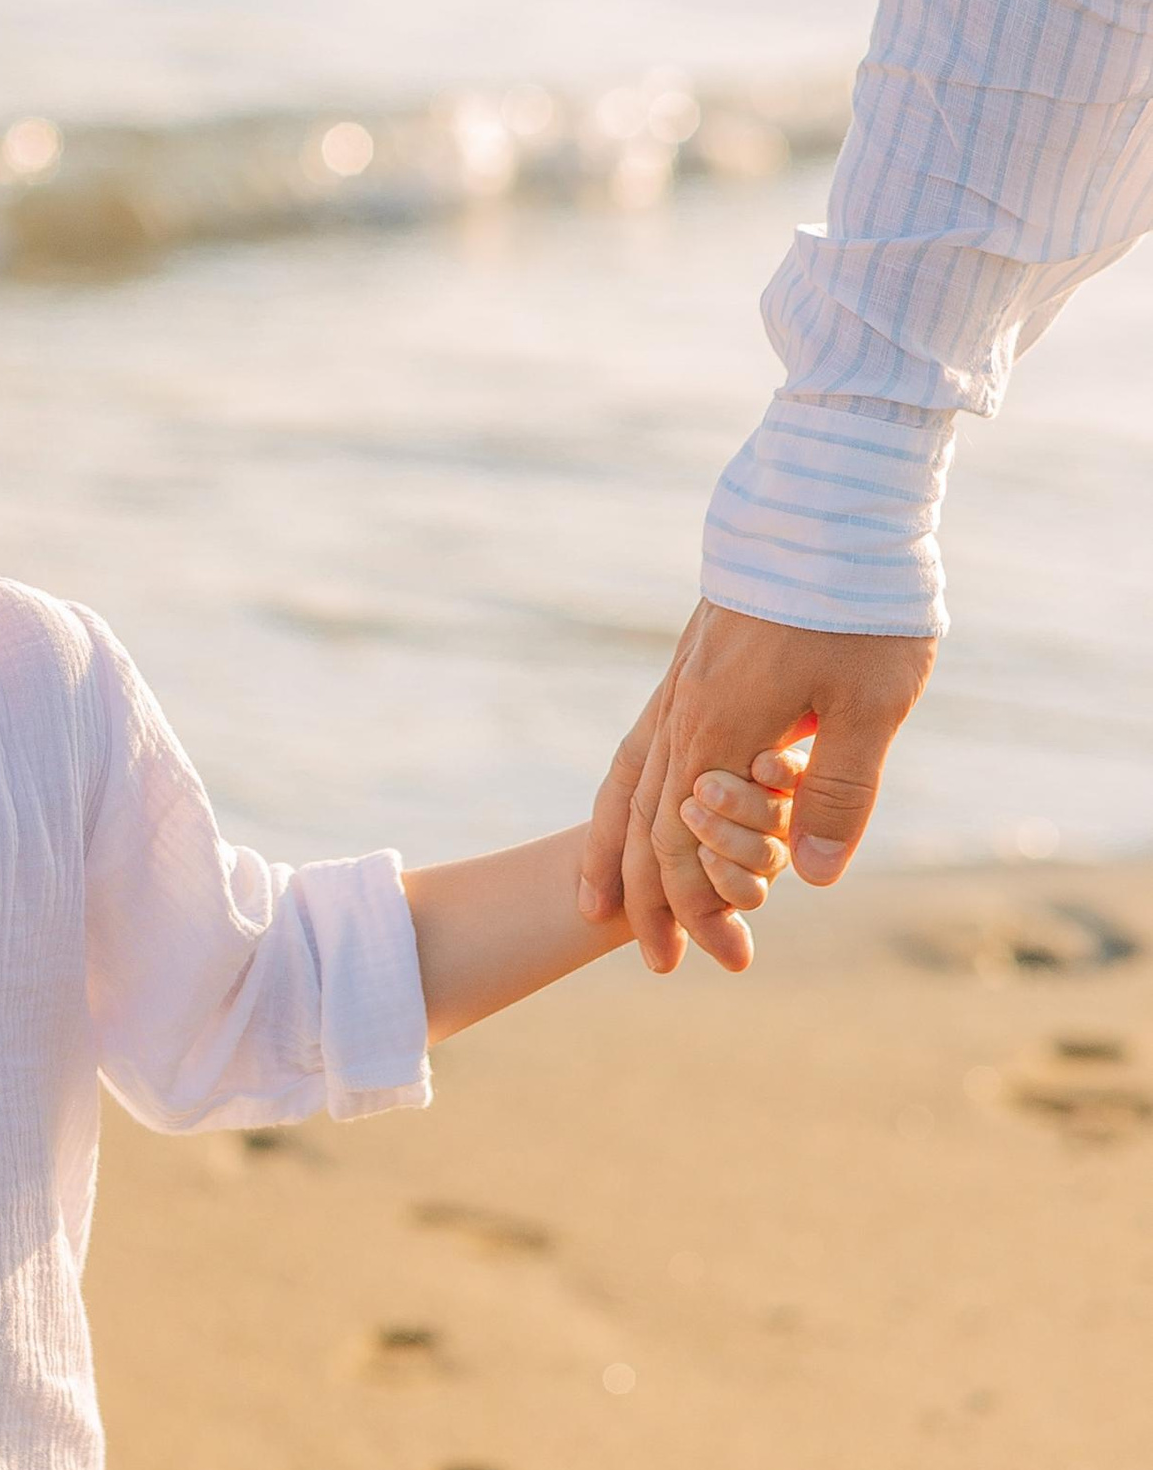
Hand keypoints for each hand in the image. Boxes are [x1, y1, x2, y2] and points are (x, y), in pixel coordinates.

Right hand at [580, 602, 935, 971]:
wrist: (825, 504)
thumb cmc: (858, 602)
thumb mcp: (871, 704)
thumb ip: (839, 791)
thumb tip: (813, 876)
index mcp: (720, 731)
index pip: (688, 844)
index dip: (699, 907)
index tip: (719, 958)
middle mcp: (681, 715)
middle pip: (647, 828)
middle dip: (655, 902)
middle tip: (664, 965)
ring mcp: (676, 690)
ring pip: (625, 789)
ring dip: (616, 856)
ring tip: (599, 908)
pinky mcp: (687, 670)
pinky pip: (634, 749)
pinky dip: (621, 798)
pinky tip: (628, 814)